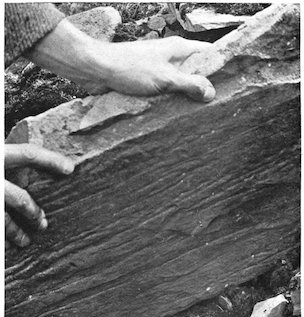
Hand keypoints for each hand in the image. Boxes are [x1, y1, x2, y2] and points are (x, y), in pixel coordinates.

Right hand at [5, 144, 73, 247]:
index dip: (50, 160)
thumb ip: (9, 161)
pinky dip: (4, 235)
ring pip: (4, 218)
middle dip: (34, 212)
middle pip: (19, 198)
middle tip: (44, 223)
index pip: (27, 154)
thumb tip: (33, 165)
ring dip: (15, 231)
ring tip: (25, 241)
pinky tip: (8, 245)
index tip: (70, 168)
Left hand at [27, 19, 216, 101]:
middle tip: (216, 106)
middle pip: (196, 70)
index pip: (209, 53)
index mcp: (179, 49)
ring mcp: (159, 68)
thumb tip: (211, 93)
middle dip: (205, 86)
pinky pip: (166, 90)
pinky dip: (172, 100)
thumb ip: (189, 84)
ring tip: (198, 114)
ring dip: (187, 96)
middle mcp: (171, 56)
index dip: (222, 65)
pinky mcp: (147, 80)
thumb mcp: (165, 79)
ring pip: (181, 82)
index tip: (234, 81)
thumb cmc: (130, 69)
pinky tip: (175, 114)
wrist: (97, 70)